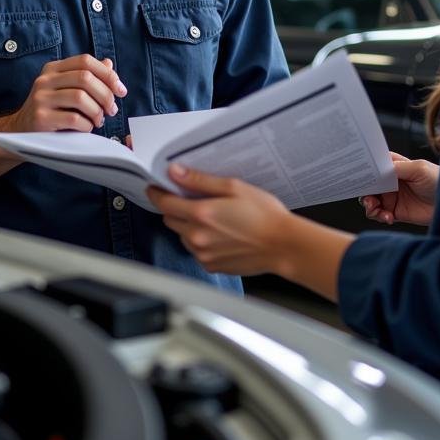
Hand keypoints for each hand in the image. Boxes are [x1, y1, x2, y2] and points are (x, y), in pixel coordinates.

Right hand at [5, 55, 126, 133]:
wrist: (20, 132)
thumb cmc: (51, 111)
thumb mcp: (66, 90)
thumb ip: (86, 77)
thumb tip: (109, 64)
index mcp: (52, 69)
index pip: (85, 61)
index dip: (107, 74)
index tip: (121, 90)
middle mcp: (44, 80)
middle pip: (85, 78)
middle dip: (106, 94)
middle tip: (112, 109)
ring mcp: (40, 98)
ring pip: (81, 98)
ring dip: (97, 111)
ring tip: (99, 120)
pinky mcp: (40, 118)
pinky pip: (74, 119)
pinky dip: (87, 125)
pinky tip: (87, 128)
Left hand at [148, 165, 291, 275]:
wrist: (282, 245)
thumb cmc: (264, 214)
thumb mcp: (233, 187)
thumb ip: (200, 181)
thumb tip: (175, 172)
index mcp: (201, 214)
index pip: (164, 203)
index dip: (158, 193)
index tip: (157, 187)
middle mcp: (197, 237)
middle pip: (170, 219)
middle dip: (176, 208)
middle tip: (193, 199)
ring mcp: (203, 255)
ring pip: (182, 235)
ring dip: (188, 225)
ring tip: (213, 217)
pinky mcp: (211, 266)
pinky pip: (196, 250)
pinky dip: (201, 240)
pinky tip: (221, 233)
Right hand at [360, 153, 438, 226]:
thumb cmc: (438, 180)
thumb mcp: (419, 168)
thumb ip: (398, 167)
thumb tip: (379, 169)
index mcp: (395, 167)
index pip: (375, 165)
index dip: (366, 169)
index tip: (359, 176)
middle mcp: (391, 181)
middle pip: (369, 185)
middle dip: (364, 191)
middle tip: (368, 198)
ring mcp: (392, 197)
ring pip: (370, 200)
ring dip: (369, 205)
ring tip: (375, 209)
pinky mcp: (396, 212)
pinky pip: (380, 215)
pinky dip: (379, 217)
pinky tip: (388, 217)